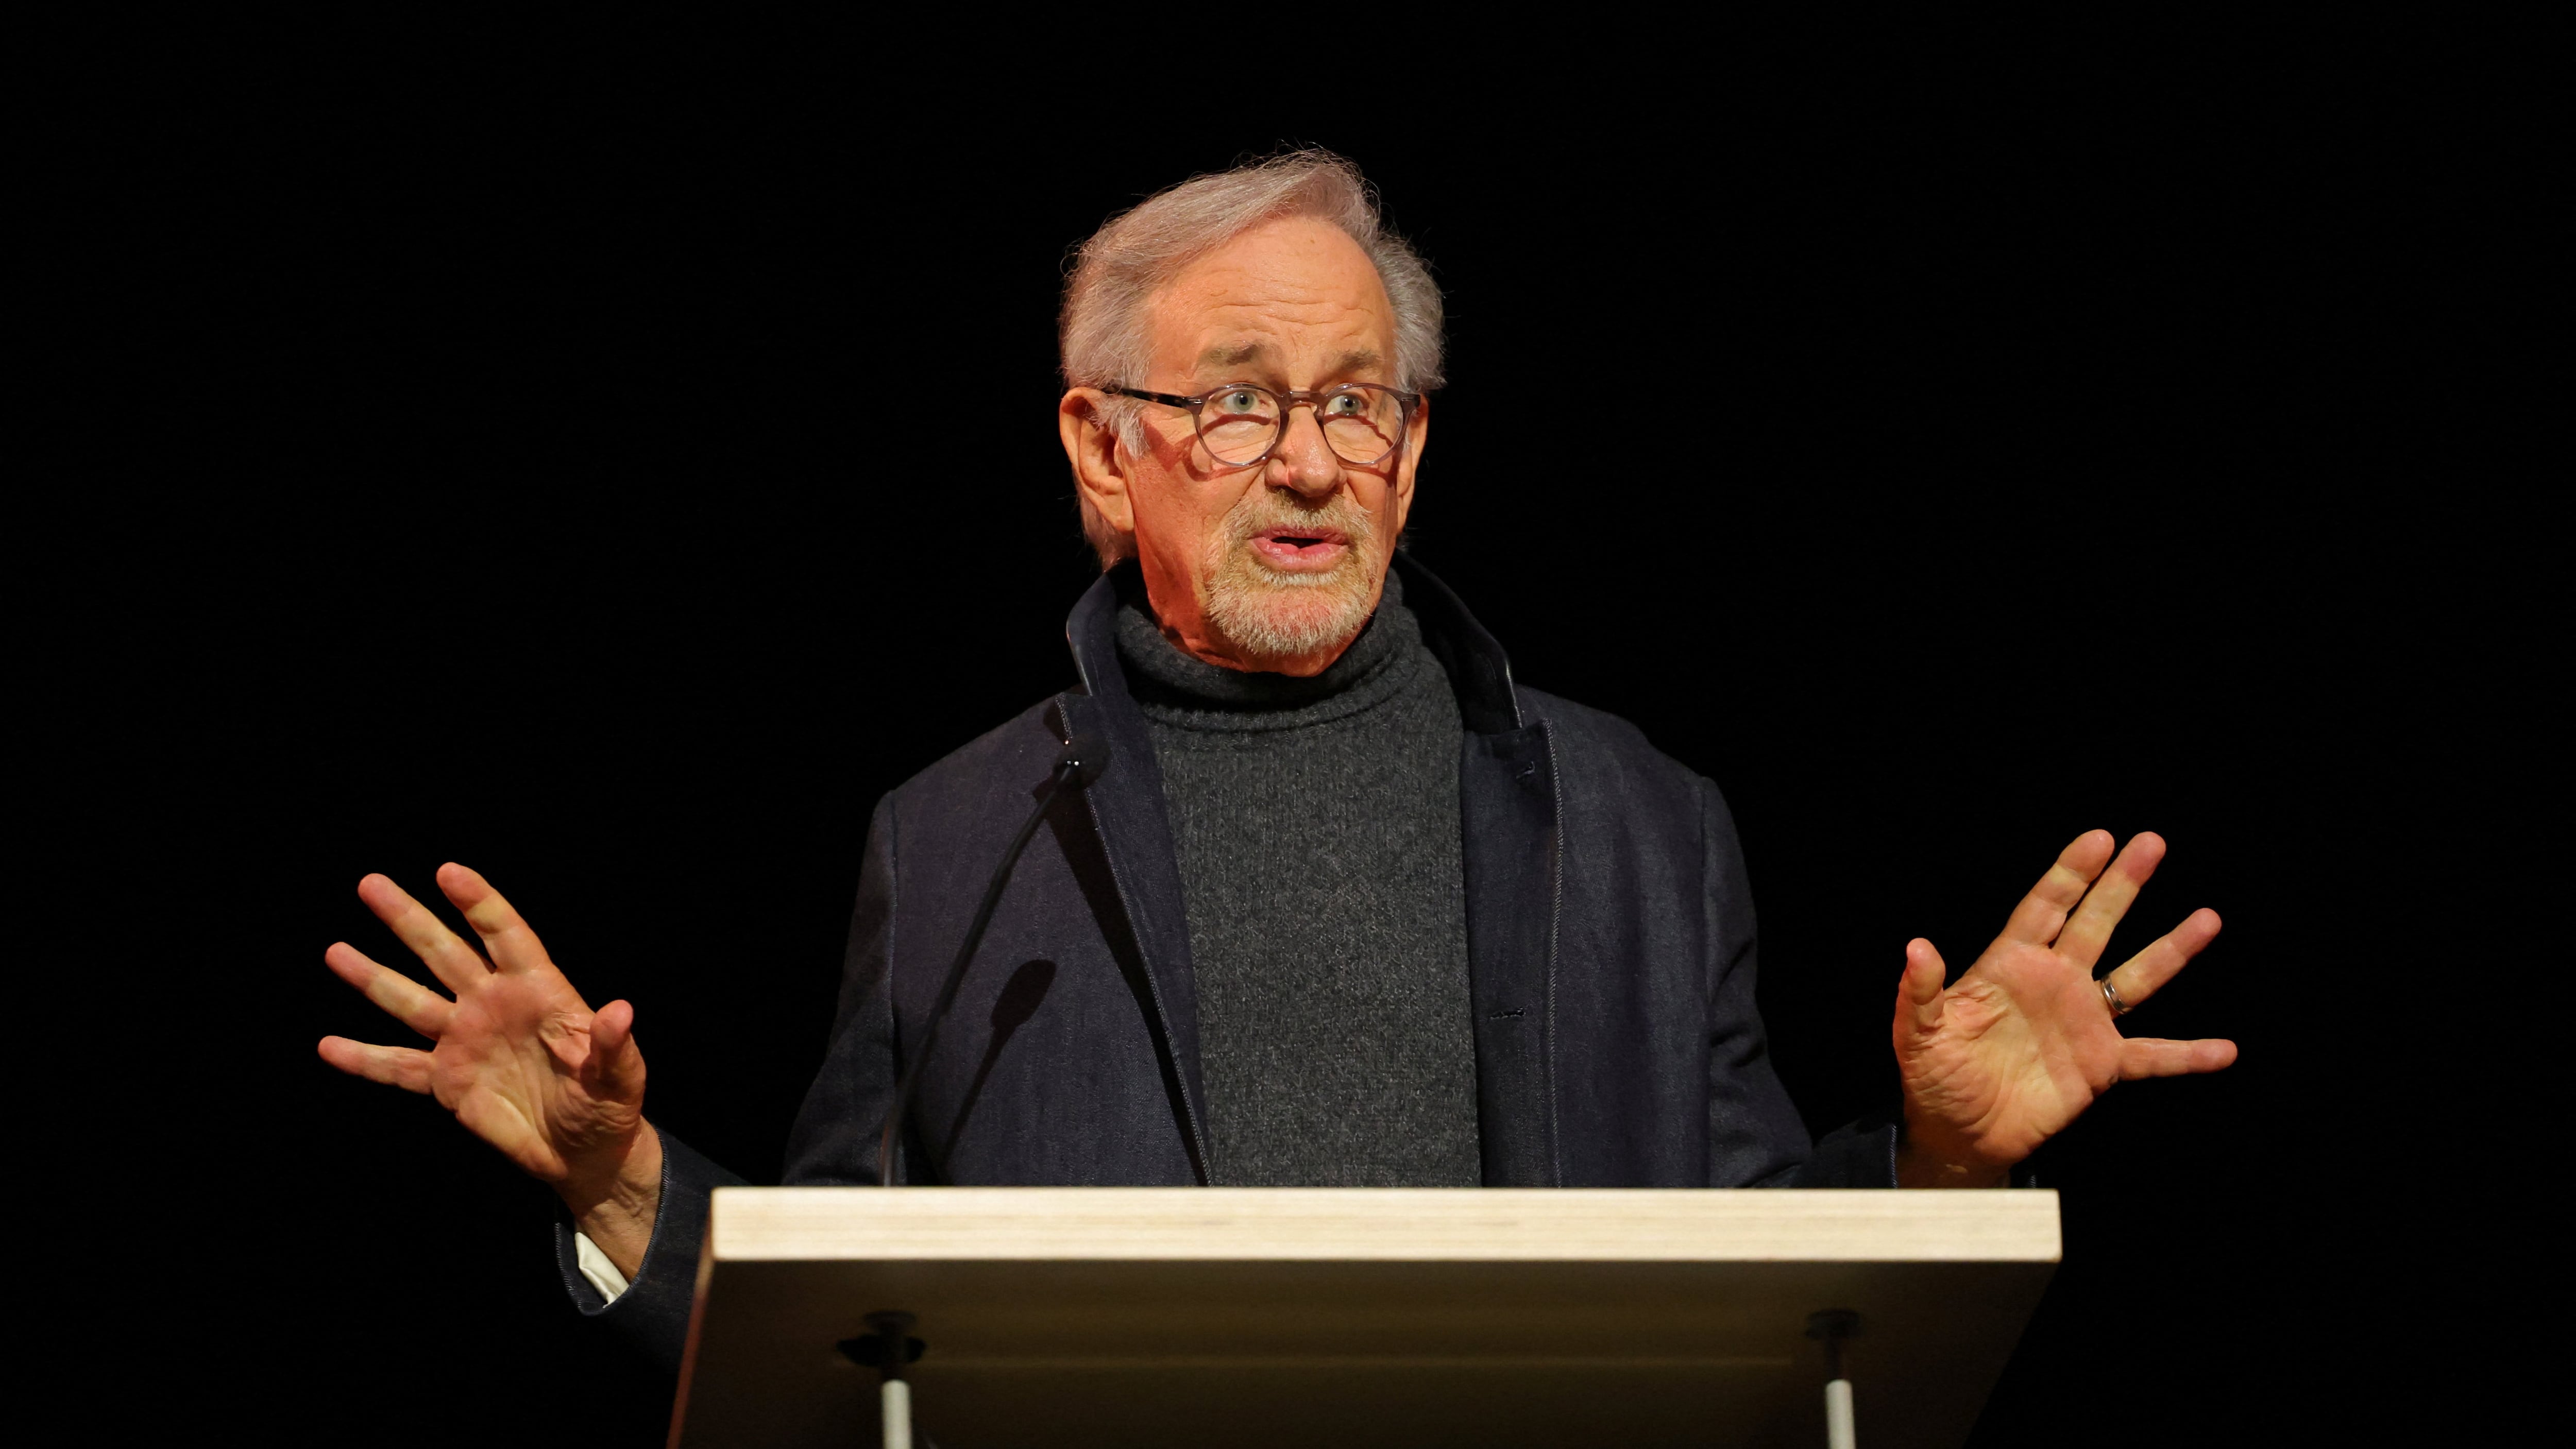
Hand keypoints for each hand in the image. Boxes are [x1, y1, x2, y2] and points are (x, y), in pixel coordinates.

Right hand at [318, 864, 661, 1273]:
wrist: (583, 1154)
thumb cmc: (609, 1107)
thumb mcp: (620, 1078)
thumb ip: (612, 1045)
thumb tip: (621, 1010)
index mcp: (539, 992)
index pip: (506, 936)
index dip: (479, 904)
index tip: (448, 872)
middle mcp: (494, 1006)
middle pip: (446, 953)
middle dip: (410, 920)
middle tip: (370, 884)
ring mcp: (465, 1041)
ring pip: (411, 1002)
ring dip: (373, 977)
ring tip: (336, 950)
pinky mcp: (446, 1081)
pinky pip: (398, 1067)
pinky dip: (364, 1059)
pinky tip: (328, 1046)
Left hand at [1893, 830, 2236, 1186]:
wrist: (1958, 1131)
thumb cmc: (1934, 1075)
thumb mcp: (1918, 1033)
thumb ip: (1922, 992)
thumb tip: (1916, 948)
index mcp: (2010, 966)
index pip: (2045, 907)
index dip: (2071, 873)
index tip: (2100, 838)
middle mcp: (2055, 983)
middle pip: (2095, 923)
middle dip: (2122, 885)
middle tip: (2152, 842)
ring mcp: (2083, 1022)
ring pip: (2135, 977)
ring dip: (2171, 949)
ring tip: (2208, 918)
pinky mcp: (2100, 1065)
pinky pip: (2153, 1057)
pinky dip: (2188, 1055)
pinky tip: (2225, 1049)